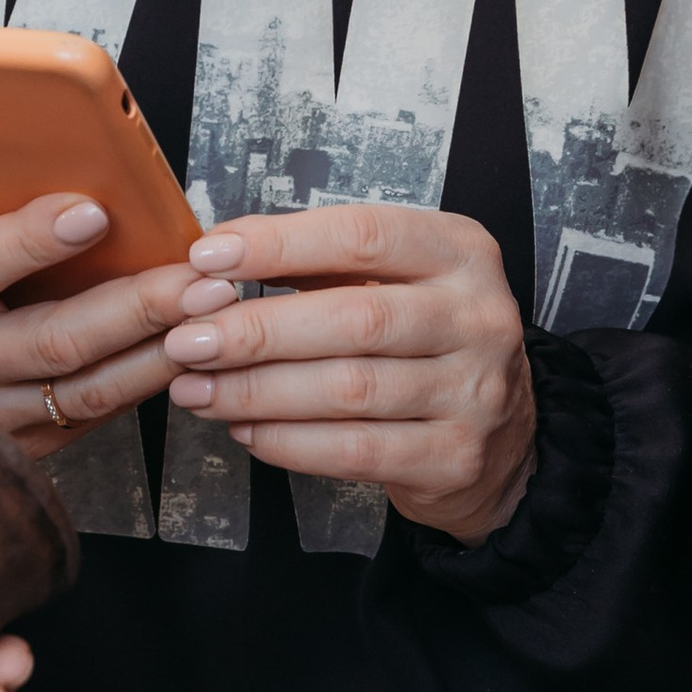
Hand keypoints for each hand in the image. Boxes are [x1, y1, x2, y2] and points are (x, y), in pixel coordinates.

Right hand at [0, 153, 205, 455]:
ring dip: (158, 350)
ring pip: (85, 388)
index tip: (92, 210)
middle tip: (197, 275)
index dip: (31, 239)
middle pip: (53, 339)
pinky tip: (186, 346)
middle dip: (135, 306)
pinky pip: (93, 414)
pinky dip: (144, 380)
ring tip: (213, 310)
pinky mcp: (22, 438)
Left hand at [161, 201, 533, 542]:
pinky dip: (288, 441)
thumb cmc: (425, 344)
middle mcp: (477, 317)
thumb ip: (319, 265)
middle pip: (353, 317)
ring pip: (348, 389)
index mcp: (460, 252)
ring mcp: (474, 391)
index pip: (362, 234)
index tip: (207, 256)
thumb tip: (217, 260)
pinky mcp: (455, 457)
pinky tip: (246, 430)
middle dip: (256, 330)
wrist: (503, 439)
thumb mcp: (395, 281)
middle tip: (187, 341)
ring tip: (198, 389)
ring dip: (257, 391)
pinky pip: (355, 450)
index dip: (277, 244)